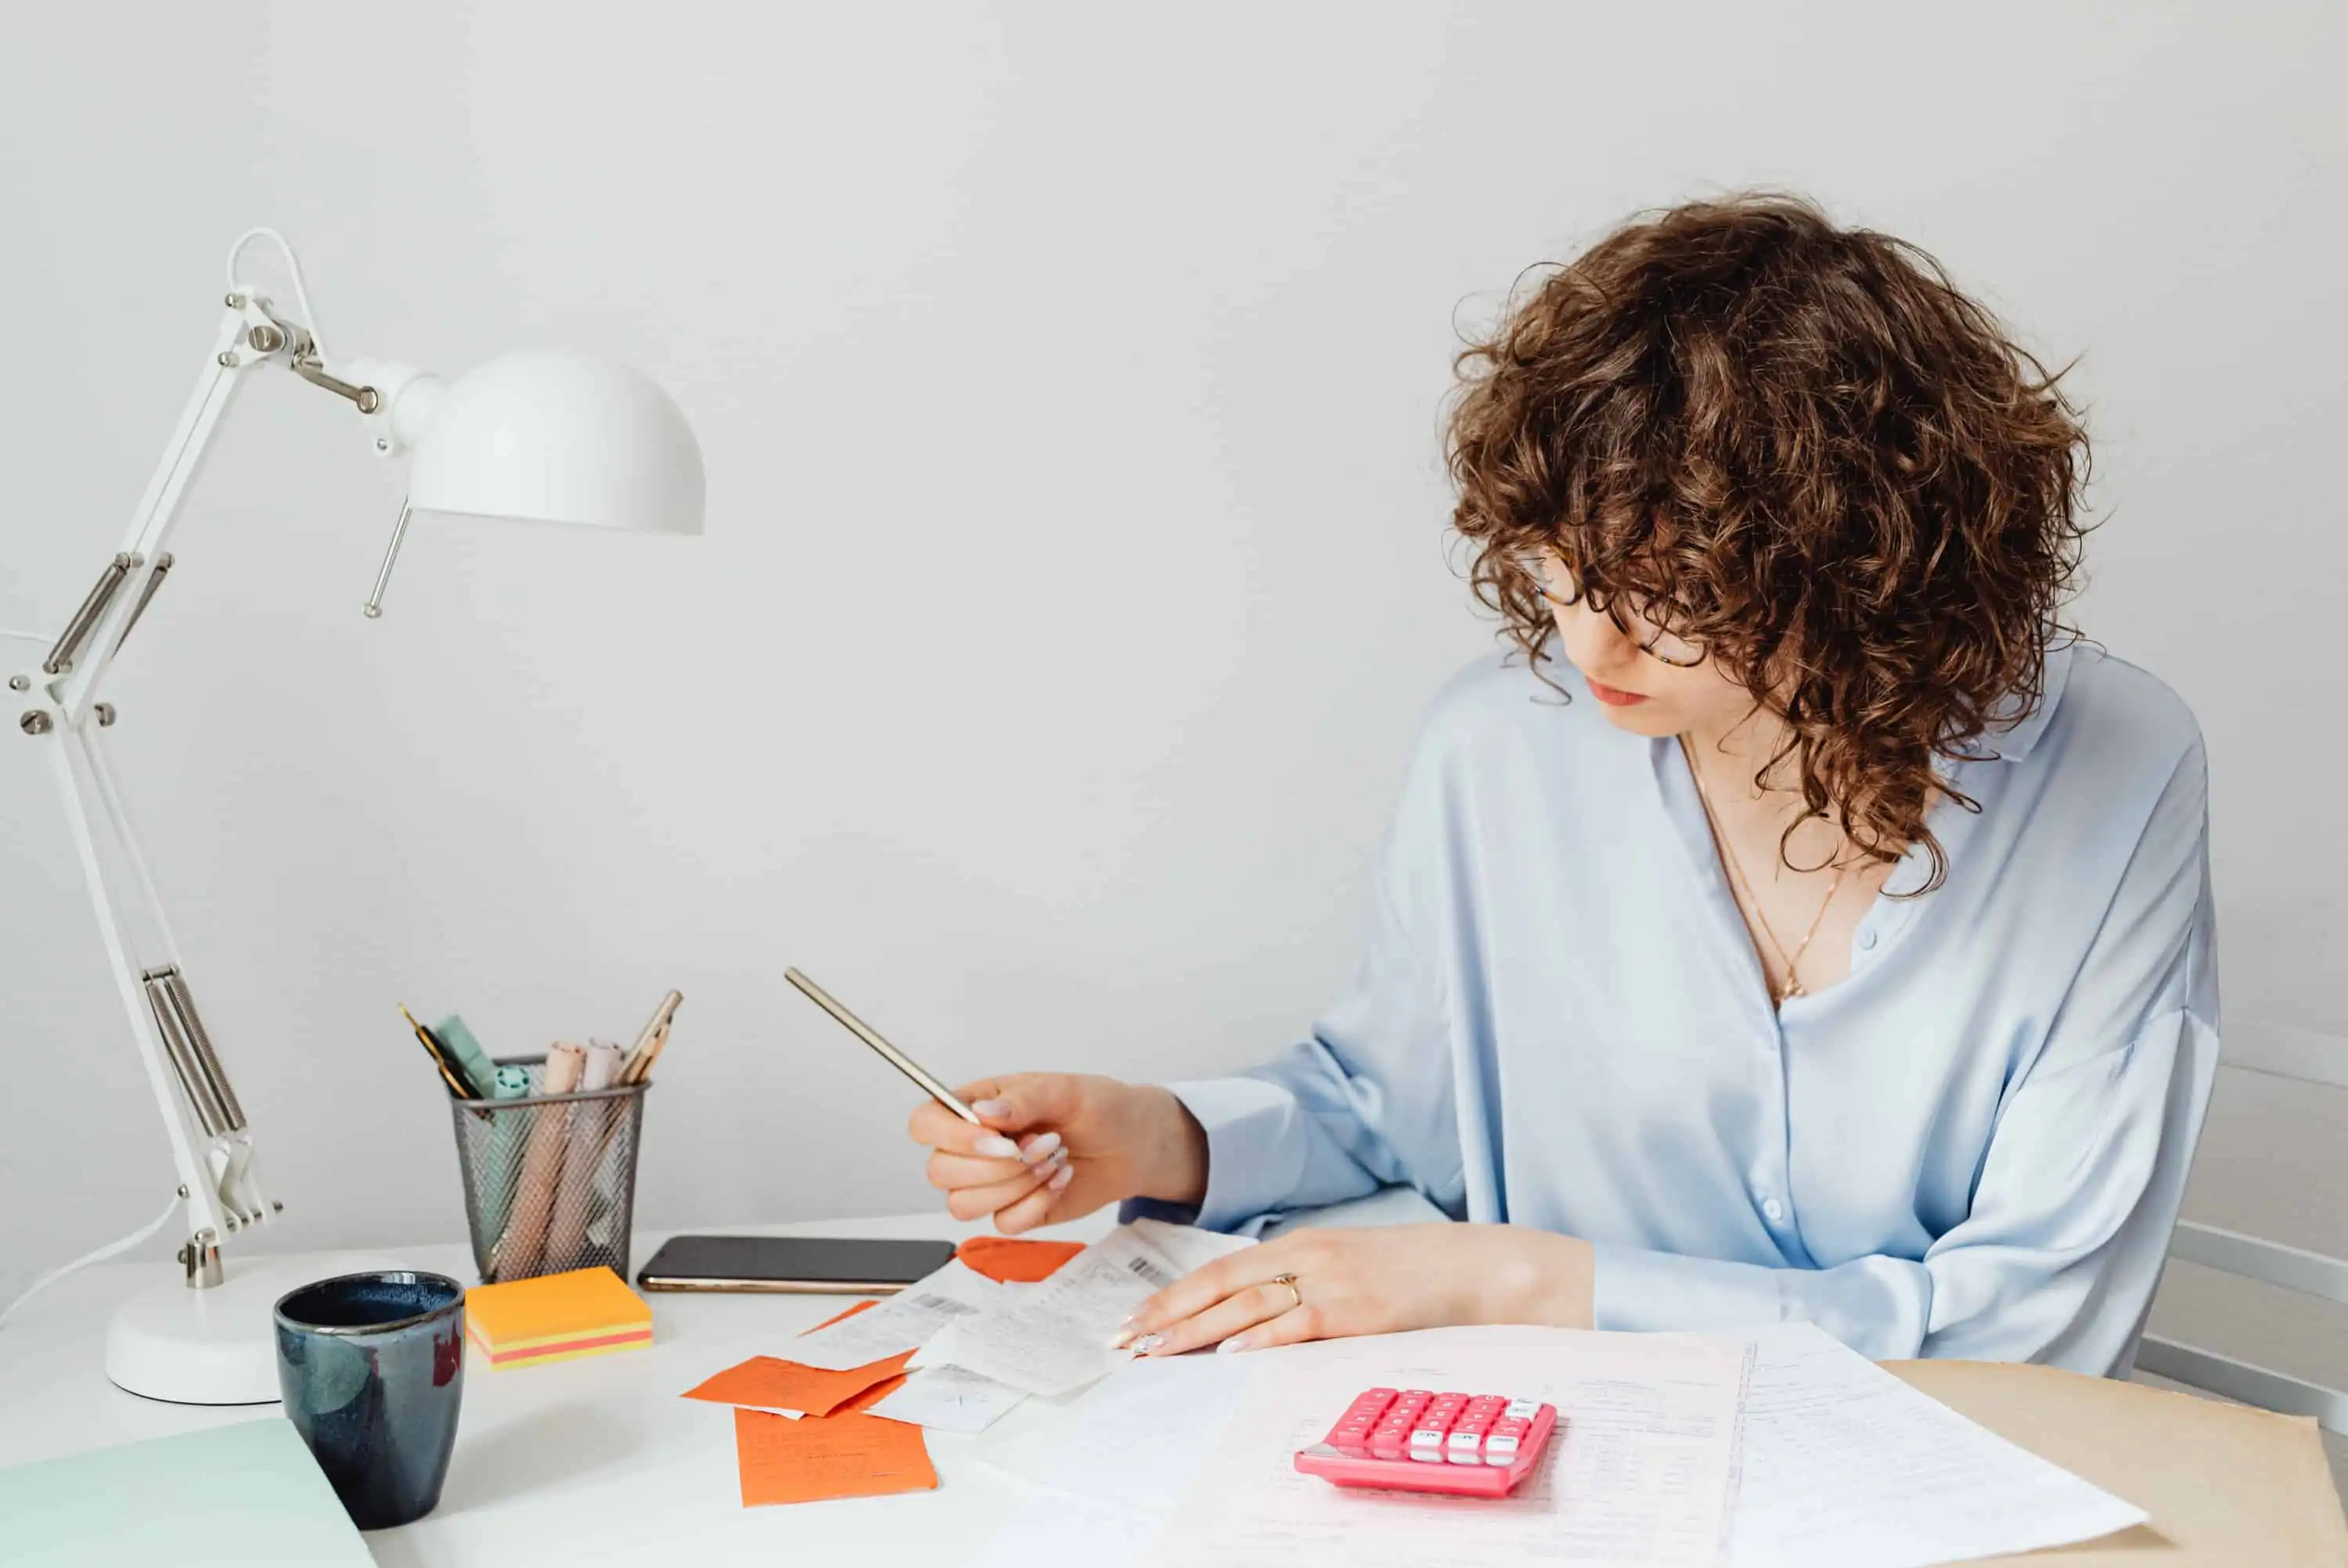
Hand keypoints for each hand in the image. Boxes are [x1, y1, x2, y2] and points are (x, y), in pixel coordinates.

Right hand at [907, 1073, 1207, 1234]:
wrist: (1132, 1145)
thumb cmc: (1098, 1108)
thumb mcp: (1065, 1090)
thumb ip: (1024, 1099)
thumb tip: (983, 1114)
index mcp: (975, 1107)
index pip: (925, 1123)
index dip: (951, 1137)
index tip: (1000, 1140)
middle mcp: (973, 1146)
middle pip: (939, 1172)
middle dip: (997, 1166)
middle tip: (1044, 1145)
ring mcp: (990, 1182)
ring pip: (963, 1205)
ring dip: (1016, 1186)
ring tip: (1054, 1161)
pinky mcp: (1013, 1211)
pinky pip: (1002, 1224)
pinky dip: (1036, 1206)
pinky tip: (1059, 1181)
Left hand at [1112, 1223, 1593, 1354]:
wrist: (1480, 1266)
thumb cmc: (1416, 1271)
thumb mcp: (1350, 1264)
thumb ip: (1303, 1281)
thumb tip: (1254, 1316)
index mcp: (1302, 1243)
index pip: (1221, 1270)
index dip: (1174, 1297)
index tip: (1136, 1322)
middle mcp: (1308, 1255)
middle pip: (1220, 1286)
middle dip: (1167, 1316)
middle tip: (1125, 1342)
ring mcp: (1332, 1280)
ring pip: (1247, 1306)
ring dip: (1196, 1332)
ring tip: (1156, 1352)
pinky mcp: (1358, 1309)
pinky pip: (1298, 1325)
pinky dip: (1260, 1340)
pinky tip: (1228, 1355)